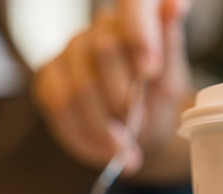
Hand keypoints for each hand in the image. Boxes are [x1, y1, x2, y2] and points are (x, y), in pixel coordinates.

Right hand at [33, 0, 192, 179]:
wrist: (136, 134)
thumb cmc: (156, 102)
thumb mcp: (170, 80)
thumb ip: (168, 47)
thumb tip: (173, 3)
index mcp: (134, 19)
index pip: (132, 2)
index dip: (138, 30)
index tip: (150, 69)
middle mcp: (99, 27)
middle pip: (103, 49)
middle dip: (124, 97)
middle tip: (141, 122)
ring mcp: (70, 50)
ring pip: (79, 86)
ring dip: (105, 126)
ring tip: (125, 146)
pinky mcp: (48, 77)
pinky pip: (59, 107)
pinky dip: (85, 137)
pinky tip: (104, 149)